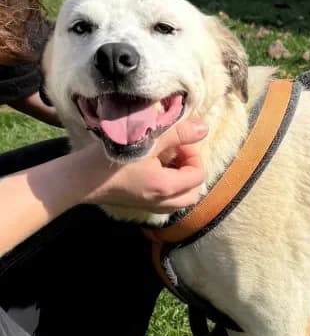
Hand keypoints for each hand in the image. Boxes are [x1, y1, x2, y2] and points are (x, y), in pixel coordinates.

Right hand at [83, 120, 207, 211]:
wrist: (79, 179)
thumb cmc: (111, 158)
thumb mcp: (147, 140)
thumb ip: (178, 133)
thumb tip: (204, 128)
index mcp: (167, 187)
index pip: (198, 175)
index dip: (193, 155)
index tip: (178, 141)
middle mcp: (163, 203)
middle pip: (193, 192)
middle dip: (190, 171)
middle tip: (176, 153)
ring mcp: (150, 207)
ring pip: (180, 199)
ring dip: (180, 181)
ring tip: (166, 162)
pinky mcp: (138, 206)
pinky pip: (165, 202)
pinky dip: (167, 189)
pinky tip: (153, 171)